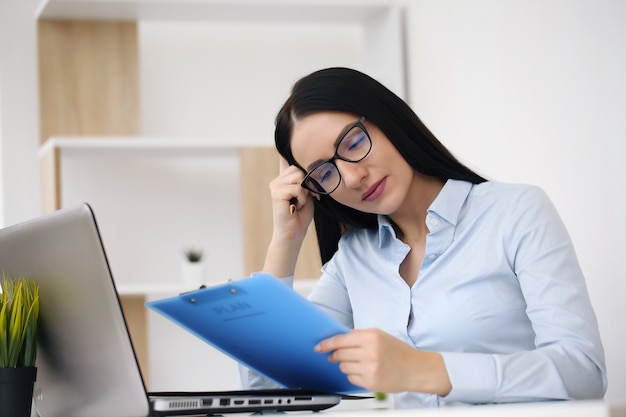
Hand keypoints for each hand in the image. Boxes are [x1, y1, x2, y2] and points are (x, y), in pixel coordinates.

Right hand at [262, 157, 315, 277]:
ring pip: (299, 177)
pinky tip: (295, 206)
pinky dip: (302, 198)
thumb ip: (306, 179)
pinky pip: (298, 187)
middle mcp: (277, 180)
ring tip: (299, 203)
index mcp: (283, 179)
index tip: (288, 133)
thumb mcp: (307, 193)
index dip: (286, 150)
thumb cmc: (301, 215)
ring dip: (305, 192)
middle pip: (299, 168)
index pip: (284, 159)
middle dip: (308, 183)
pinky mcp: (276, 192)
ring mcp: (275, 185)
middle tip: (306, 198)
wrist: (293, 233)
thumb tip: (308, 164)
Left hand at [315, 328, 451, 395]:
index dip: (326, 344)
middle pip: (339, 354)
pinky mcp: (371, 383)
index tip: (319, 347)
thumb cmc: (398, 351)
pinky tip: (364, 371)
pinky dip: (353, 375)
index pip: (340, 340)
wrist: (415, 369)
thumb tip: (337, 338)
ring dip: (346, 365)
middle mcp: (370, 352)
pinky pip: (350, 378)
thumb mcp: (379, 335)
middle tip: (335, 355)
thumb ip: (358, 335)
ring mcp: (370, 369)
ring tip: (360, 362)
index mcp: (371, 337)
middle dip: (335, 355)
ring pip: (343, 367)